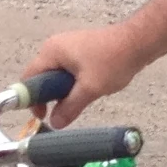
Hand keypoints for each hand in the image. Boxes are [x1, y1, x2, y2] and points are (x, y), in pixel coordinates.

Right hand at [20, 24, 142, 126]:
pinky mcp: (79, 50)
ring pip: (55, 75)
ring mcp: (67, 46)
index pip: (29, 78)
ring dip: (63, 90)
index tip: (43, 115)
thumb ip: (69, 107)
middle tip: (62, 111)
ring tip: (79, 100)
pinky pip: (67, 70)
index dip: (32, 99)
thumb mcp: (89, 89)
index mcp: (51, 51)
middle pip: (41, 76)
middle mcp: (55, 46)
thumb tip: (55, 123)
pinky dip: (72, 83)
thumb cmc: (113, 61)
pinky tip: (87, 90)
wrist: (138, 43)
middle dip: (49, 96)